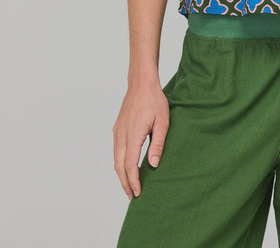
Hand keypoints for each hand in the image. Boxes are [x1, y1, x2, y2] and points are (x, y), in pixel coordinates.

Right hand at [113, 82, 169, 199]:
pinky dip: (120, 162)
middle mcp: (121, 135)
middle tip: (132, 196)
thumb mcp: (162, 122)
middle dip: (125, 182)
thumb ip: (158, 143)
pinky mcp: (117, 128)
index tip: (137, 192)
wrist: (141, 83)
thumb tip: (153, 164)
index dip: (133, 180)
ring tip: (129, 185)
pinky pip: (116, 150)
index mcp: (133, 134)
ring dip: (121, 174)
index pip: (130, 165)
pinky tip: (126, 166)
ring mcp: (117, 131)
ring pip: (116, 158)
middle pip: (119, 165)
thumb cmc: (154, 100)